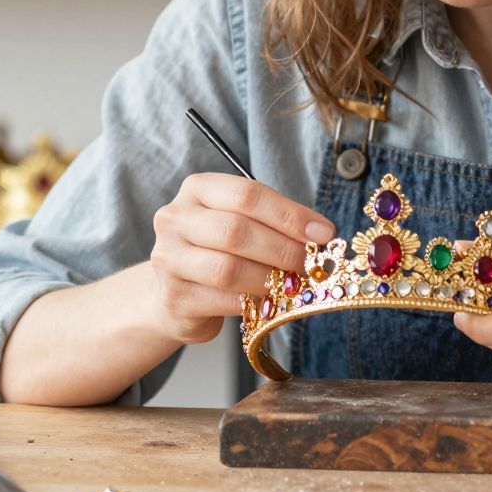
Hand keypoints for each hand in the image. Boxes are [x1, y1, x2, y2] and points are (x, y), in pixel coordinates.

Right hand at [148, 173, 335, 344]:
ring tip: (293, 283)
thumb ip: (274, 223)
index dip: (290, 215)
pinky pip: (222, 300)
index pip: (247, 194)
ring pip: (228, 269)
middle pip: (236, 230)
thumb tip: (321, 235)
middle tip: (312, 263)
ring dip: (270, 278)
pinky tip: (269, 300)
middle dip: (284, 248)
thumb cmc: (219, 251)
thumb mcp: (242, 223)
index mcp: (198, 190)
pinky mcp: (174, 297)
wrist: (176, 295)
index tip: (323, 233)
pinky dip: (253, 301)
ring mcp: (168, 258)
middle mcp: (175, 219)